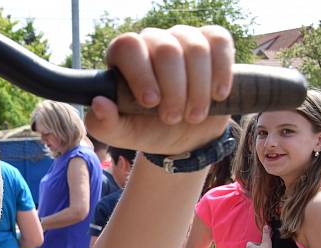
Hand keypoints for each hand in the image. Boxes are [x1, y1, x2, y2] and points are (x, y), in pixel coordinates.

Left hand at [85, 25, 233, 154]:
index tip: (151, 102)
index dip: (141, 73)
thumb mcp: (122, 134)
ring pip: (195, 48)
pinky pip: (220, 42)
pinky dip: (221, 71)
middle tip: (173, 118)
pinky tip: (218, 94)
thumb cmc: (147, 129)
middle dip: (173, 89)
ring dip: (198, 88)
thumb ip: (104, 123)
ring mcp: (182, 38)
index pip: (128, 46)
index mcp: (123, 57)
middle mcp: (151, 41)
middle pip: (166, 50)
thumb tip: (99, 103)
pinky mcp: (211, 41)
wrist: (183, 136)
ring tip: (194, 115)